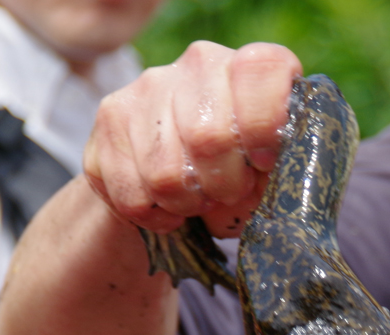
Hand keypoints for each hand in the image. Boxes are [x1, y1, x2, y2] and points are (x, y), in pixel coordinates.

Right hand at [84, 41, 302, 238]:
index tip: (261, 162)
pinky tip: (166, 207)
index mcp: (250, 66)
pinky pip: (133, 192)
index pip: (263, 72)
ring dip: (186, 204)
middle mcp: (199, 63)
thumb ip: (280, 170)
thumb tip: (264, 179)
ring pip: (165, 173)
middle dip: (224, 185)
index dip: (265, 128)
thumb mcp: (270, 175)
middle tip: (227, 193)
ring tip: (196, 200)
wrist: (173, 184)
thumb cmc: (239, 178)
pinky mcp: (109, 117)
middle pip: (209, 136)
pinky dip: (154, 215)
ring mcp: (148, 86)